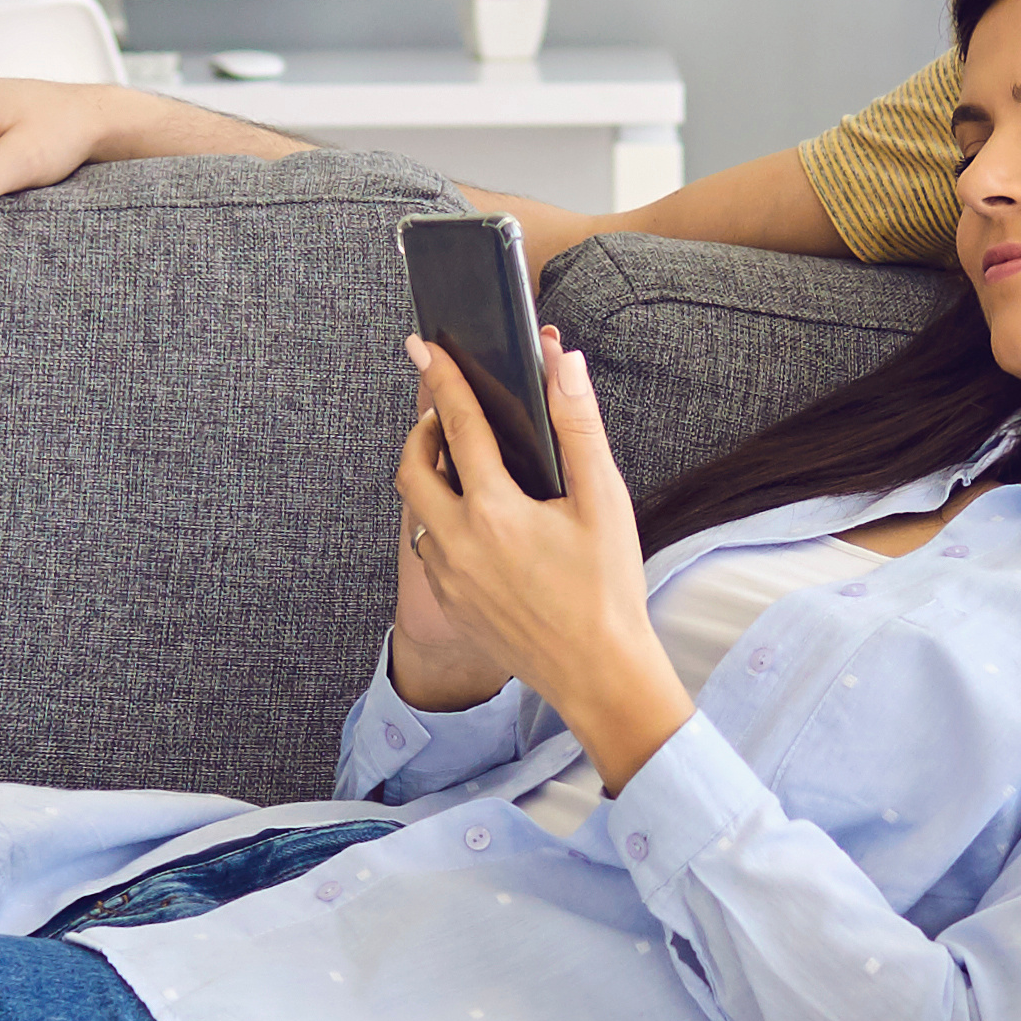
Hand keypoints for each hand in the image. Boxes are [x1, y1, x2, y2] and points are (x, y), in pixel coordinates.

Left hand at [394, 334, 684, 788]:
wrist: (600, 675)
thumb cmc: (609, 589)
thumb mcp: (604, 501)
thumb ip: (579, 426)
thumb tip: (564, 364)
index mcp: (495, 510)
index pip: (458, 425)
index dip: (442, 378)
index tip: (425, 346)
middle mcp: (459, 543)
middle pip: (411, 469)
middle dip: (421, 434)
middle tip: (444, 418)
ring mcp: (449, 579)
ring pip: (418, 514)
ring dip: (433, 485)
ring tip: (465, 471)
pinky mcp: (451, 606)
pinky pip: (431, 553)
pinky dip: (443, 527)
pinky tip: (478, 528)